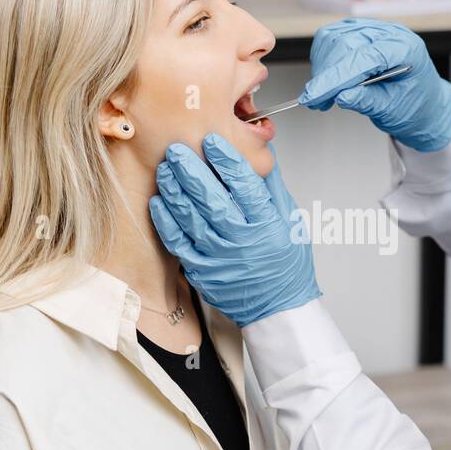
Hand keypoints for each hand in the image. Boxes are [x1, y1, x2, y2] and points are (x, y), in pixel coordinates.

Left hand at [148, 134, 321, 327]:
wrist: (279, 308)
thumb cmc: (286, 264)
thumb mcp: (291, 221)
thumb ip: (273, 187)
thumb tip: (263, 153)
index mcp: (268, 226)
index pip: (246, 186)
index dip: (227, 161)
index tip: (212, 141)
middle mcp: (243, 242)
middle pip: (213, 201)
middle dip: (192, 172)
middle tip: (176, 150)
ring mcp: (221, 259)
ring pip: (192, 220)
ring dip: (175, 192)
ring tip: (165, 170)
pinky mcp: (203, 272)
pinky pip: (180, 244)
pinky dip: (167, 222)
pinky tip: (159, 203)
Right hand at [297, 18, 450, 151]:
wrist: (424, 104)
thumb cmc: (415, 106)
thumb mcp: (393, 110)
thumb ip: (367, 101)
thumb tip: (341, 96)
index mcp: (406, 49)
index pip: (364, 56)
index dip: (335, 76)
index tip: (314, 95)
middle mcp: (390, 33)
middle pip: (345, 43)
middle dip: (326, 75)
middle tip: (318, 102)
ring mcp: (375, 30)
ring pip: (334, 38)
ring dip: (323, 67)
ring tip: (325, 95)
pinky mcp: (361, 32)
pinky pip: (333, 37)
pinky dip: (325, 59)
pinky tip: (329, 80)